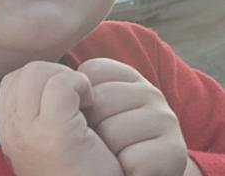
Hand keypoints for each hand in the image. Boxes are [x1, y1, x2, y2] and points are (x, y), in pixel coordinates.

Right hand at [0, 61, 123, 175]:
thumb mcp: (51, 145)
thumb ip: (41, 118)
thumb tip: (55, 83)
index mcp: (9, 132)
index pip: (14, 80)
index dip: (44, 81)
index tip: (67, 102)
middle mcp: (13, 131)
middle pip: (25, 72)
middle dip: (56, 74)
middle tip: (79, 100)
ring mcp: (29, 132)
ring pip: (39, 72)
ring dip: (68, 78)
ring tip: (86, 103)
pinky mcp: (54, 134)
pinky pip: (61, 85)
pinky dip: (80, 85)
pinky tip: (92, 105)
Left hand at [79, 58, 188, 175]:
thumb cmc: (97, 146)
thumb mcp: (82, 108)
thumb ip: (69, 85)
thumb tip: (62, 77)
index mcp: (125, 76)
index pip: (91, 71)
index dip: (78, 100)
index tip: (87, 117)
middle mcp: (150, 92)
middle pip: (100, 101)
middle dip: (89, 128)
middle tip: (100, 141)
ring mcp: (166, 118)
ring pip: (113, 132)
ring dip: (105, 152)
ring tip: (113, 156)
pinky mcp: (175, 150)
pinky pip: (133, 159)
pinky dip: (124, 169)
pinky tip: (127, 169)